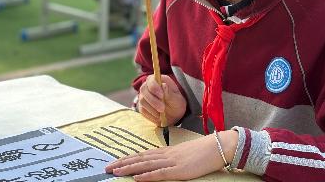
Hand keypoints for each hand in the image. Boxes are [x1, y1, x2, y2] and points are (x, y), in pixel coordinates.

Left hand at [105, 130, 237, 180]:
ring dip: (129, 168)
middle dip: (122, 163)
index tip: (114, 162)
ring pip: (145, 165)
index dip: (127, 158)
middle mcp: (166, 155)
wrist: (218, 146)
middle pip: (140, 159)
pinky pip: (160, 174)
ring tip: (115, 171)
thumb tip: (160, 165)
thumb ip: (172, 159)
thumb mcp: (184, 155)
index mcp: (166, 152)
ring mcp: (172, 162)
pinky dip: (147, 176)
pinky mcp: (180, 170)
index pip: (142, 155)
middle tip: (107, 168)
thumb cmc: (203, 152)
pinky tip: (137, 178)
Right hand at [138, 75, 186, 126]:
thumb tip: (163, 85)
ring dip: (152, 109)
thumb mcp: (177, 100)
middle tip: (162, 108)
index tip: (162, 96)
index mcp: (159, 80)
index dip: (154, 87)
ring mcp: (144, 96)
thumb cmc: (176, 103)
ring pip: (142, 101)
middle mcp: (148, 86)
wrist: (174, 114)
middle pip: (143, 90)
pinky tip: (158, 117)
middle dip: (153, 100)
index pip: (151, 80)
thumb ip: (170, 93)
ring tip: (162, 114)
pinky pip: (142, 110)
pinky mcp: (142, 106)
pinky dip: (151, 115)